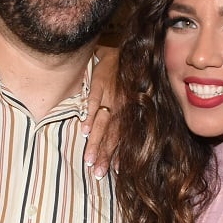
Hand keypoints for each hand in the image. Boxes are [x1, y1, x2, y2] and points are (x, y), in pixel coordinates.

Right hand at [82, 46, 119, 178]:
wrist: (125, 50)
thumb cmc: (132, 78)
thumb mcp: (138, 97)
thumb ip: (132, 119)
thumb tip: (129, 143)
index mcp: (132, 110)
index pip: (125, 137)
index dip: (119, 154)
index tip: (115, 172)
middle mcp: (124, 105)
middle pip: (113, 134)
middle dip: (105, 155)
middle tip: (97, 172)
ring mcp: (112, 94)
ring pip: (103, 122)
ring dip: (96, 142)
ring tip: (88, 159)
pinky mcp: (100, 82)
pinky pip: (94, 101)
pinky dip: (89, 116)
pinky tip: (84, 131)